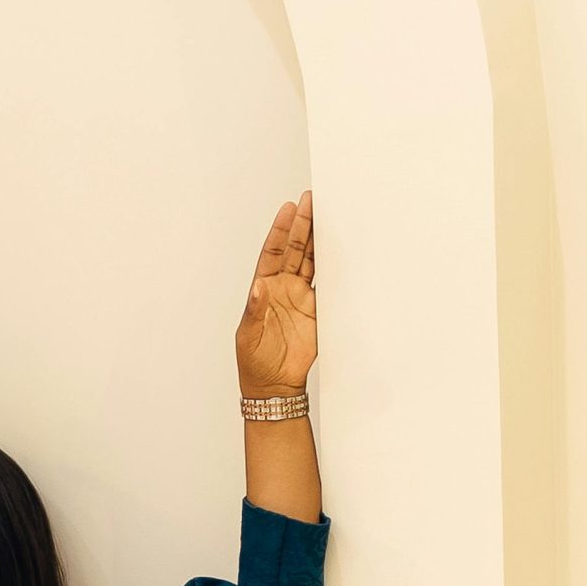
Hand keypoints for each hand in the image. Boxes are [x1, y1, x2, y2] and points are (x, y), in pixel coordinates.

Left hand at [236, 189, 316, 393]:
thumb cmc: (254, 362)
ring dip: (317, 240)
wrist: (275, 385)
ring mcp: (301, 297)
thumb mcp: (248, 337)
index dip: (280, 231)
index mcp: (263, 289)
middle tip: (311, 200)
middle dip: (302, 225)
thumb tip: (257, 288)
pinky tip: (338, 249)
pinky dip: (332, 266)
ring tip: (326, 215)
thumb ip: (254, 312)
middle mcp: (283, 288)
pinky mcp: (317, 310)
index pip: (272, 253)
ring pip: (311, 261)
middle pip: (294, 250)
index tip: (288, 209)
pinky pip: (326, 283)